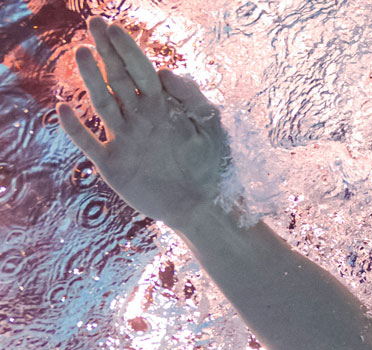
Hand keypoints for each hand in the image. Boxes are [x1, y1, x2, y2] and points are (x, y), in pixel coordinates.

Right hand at [57, 17, 229, 232]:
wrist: (200, 206)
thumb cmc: (210, 167)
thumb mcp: (211, 129)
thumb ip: (192, 99)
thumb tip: (165, 71)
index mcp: (161, 108)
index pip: (141, 71)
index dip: (127, 48)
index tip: (113, 27)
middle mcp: (139, 119)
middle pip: (117, 79)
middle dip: (106, 51)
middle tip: (93, 24)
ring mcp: (124, 139)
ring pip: (102, 104)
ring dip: (91, 79)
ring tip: (82, 53)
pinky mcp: (113, 164)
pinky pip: (89, 143)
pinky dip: (76, 128)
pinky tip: (64, 109)